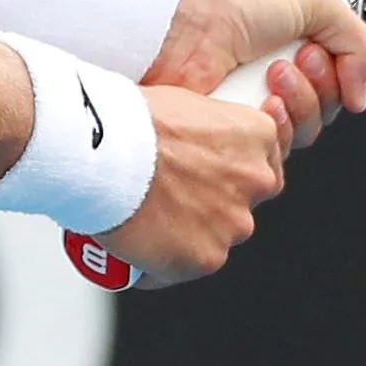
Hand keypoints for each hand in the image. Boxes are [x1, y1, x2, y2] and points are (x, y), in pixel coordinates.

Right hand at [90, 82, 287, 284]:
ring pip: (216, 234)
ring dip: (191, 233)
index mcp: (256, 134)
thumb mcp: (180, 100)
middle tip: (171, 195)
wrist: (104, 153)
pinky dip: (164, 262)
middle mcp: (256, 181)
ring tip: (147, 222)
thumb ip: (201, 125)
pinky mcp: (206, 258)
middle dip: (212, 202)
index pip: (261, 159)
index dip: (229, 168)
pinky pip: (187, 266)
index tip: (203, 171)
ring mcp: (233, 223)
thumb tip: (186, 137)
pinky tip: (138, 251)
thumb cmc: (129, 120)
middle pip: (241, 200)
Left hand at [144, 0, 365, 149]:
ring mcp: (254, 106)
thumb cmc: (230, 4)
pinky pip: (275, 149)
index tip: (317, 51)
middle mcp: (275, 77)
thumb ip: (357, 40)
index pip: (338, 81)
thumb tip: (360, 91)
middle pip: (326, 109)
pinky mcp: (235, 132)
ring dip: (299, 104)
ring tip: (271, 75)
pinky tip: (260, 104)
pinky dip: (276, 127)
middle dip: (318, 85)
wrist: (181, 28)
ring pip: (305, 132)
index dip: (337, 72)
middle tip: (294, 60)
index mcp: (294, 45)